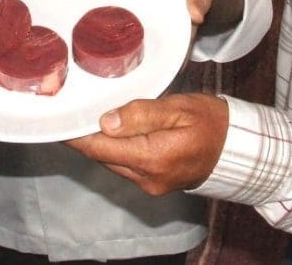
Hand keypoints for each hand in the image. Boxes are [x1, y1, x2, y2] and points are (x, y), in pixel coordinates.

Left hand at [67, 93, 227, 194]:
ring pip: (111, 160)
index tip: (54, 118)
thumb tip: (105, 121)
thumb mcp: (178, 108)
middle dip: (82, 135)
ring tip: (81, 113)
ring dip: (97, 141)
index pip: (99, 148)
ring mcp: (150, 184)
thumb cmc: (210, 121)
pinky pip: (124, 163)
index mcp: (152, 158)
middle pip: (101, 155)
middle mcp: (146, 178)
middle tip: (65, 108)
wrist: (237, 148)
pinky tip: (108, 128)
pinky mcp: (154, 182)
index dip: (73, 134)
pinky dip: (113, 147)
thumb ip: (142, 114)